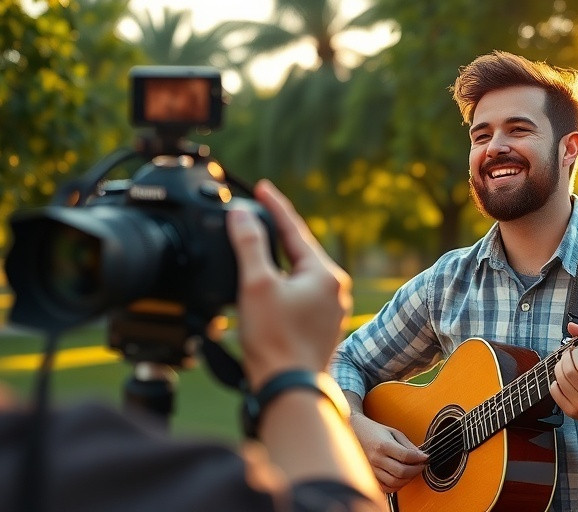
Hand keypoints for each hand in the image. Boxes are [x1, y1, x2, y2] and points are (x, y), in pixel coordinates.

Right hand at [226, 180, 352, 389]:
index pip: (295, 229)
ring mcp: (331, 310)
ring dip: (280, 260)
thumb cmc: (275, 341)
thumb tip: (242, 214)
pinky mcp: (322, 328)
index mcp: (325, 273)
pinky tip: (270, 286)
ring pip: (301, 273)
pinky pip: (302, 294)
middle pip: (300, 250)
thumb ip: (250, 244)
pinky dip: (284, 284)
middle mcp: (335, 289)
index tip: (262, 187)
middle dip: (279, 233)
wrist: (289, 389)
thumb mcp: (257, 284)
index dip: (275, 206)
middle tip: (260, 213)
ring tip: (262, 246)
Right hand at [349, 413, 427, 492]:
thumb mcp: (393, 432)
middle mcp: (376, 459)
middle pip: (401, 471)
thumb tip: (421, 456)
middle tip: (421, 465)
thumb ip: (407, 445)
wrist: (354, 432)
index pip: (406, 456)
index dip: (420, 458)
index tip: (426, 457)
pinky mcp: (370, 476)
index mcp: (383, 445)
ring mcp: (372, 469)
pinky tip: (401, 478)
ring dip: (408, 479)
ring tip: (412, 471)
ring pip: (394, 482)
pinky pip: (385, 488)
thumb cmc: (374, 431)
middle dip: (416, 470)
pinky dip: (396, 486)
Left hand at [548, 322, 577, 424]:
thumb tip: (570, 326)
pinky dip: (555, 381)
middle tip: (568, 354)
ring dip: (559, 367)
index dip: (575, 354)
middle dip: (565, 358)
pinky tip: (564, 378)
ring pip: (560, 380)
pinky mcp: (572, 413)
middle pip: (569, 372)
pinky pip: (554, 392)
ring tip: (565, 363)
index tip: (576, 349)